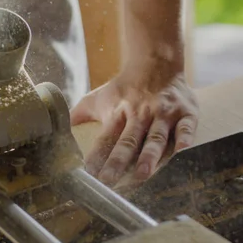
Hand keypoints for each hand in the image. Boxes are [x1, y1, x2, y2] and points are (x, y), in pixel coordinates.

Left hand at [70, 68, 197, 185]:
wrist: (156, 61)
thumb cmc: (126, 86)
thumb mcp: (100, 97)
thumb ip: (80, 114)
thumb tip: (56, 130)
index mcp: (118, 113)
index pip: (104, 140)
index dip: (96, 158)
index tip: (87, 176)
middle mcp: (140, 114)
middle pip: (128, 141)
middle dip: (118, 162)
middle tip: (109, 181)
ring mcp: (163, 113)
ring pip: (156, 137)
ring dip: (150, 156)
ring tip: (142, 174)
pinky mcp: (186, 112)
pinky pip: (186, 126)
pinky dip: (185, 137)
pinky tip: (183, 150)